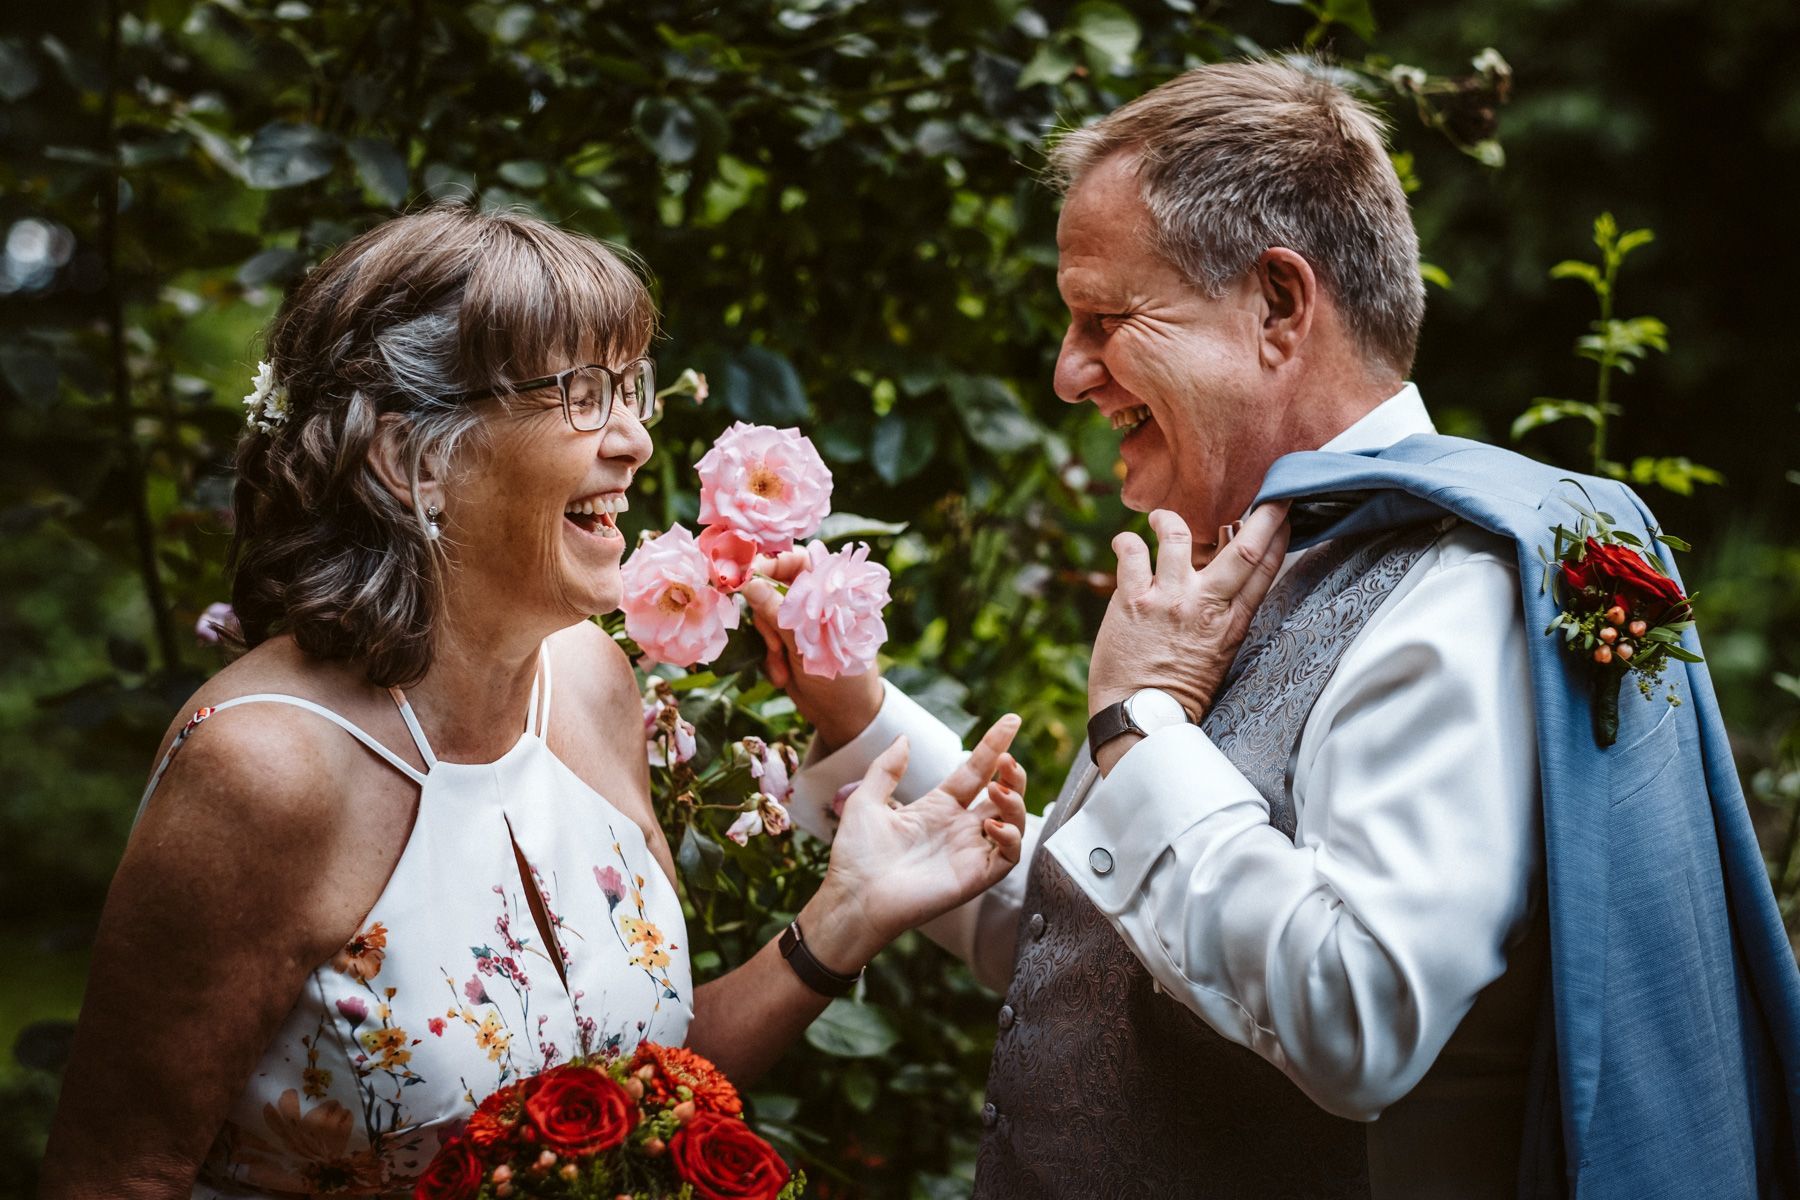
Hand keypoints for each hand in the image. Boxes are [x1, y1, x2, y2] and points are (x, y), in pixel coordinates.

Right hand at [744, 550, 882, 752]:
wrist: (845, 717)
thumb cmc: (844, 675)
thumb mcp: (811, 643)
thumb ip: (779, 612)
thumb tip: (749, 583)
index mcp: (829, 591)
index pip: (795, 560)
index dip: (770, 564)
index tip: (746, 577)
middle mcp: (811, 602)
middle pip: (770, 588)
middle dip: (767, 618)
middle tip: (776, 643)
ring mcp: (796, 624)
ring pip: (762, 616)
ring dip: (769, 643)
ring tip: (785, 665)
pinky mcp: (783, 645)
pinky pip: (760, 641)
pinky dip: (768, 659)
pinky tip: (783, 676)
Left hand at [806, 716, 1028, 966]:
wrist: (854, 897)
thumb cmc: (856, 855)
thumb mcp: (866, 801)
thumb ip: (886, 768)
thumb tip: (904, 738)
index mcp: (937, 807)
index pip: (976, 770)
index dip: (993, 745)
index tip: (1011, 720)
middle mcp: (958, 827)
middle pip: (1002, 794)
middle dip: (1013, 773)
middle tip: (1008, 759)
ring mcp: (969, 851)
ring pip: (1013, 822)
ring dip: (1014, 800)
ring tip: (997, 788)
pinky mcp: (975, 876)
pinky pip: (1008, 856)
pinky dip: (1010, 837)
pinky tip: (991, 824)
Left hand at [1088, 502, 1290, 729]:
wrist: (1141, 717)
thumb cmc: (1178, 690)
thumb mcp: (1217, 654)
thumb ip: (1220, 614)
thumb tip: (1219, 576)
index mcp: (1231, 623)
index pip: (1264, 570)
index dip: (1277, 536)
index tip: (1282, 510)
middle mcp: (1204, 606)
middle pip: (1243, 550)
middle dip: (1261, 516)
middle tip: (1264, 496)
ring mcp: (1168, 600)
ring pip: (1177, 536)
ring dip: (1169, 519)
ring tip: (1159, 518)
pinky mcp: (1132, 600)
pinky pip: (1131, 553)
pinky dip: (1127, 541)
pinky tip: (1127, 543)